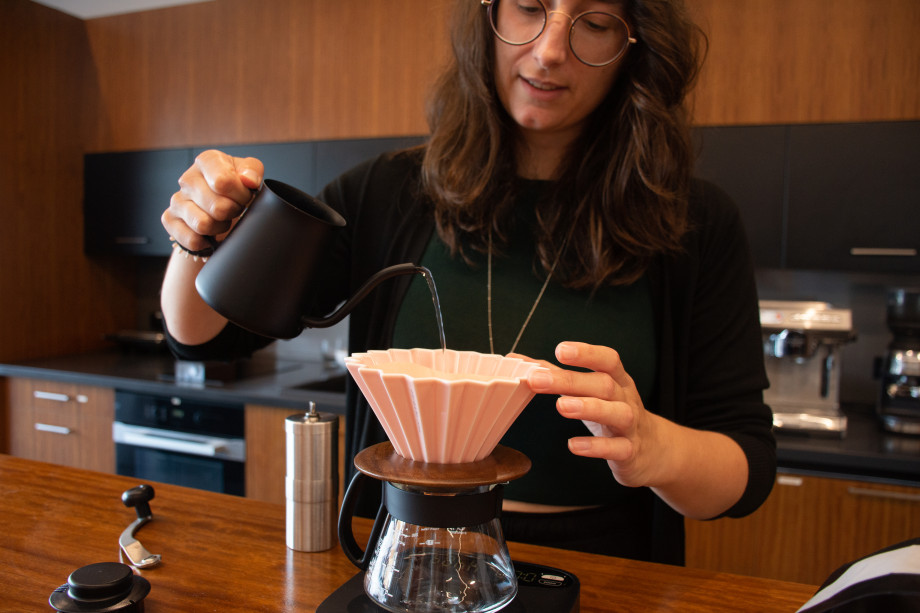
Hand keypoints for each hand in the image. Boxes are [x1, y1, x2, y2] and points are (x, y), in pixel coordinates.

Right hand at [161, 149, 263, 251]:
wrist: (222, 208)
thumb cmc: (236, 188)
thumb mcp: (250, 175)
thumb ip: (252, 171)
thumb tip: (248, 180)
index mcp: (208, 161)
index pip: (223, 182)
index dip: (241, 195)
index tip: (245, 196)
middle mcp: (188, 179)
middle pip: (217, 207)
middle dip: (233, 212)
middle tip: (234, 208)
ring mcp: (177, 200)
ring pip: (203, 224)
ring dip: (220, 227)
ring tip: (222, 219)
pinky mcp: (169, 219)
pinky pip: (191, 239)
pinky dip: (205, 242)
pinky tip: (210, 233)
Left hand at [524, 341, 665, 488]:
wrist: (653, 451)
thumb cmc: (612, 413)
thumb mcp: (591, 391)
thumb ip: (557, 375)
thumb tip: (518, 361)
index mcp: (617, 380)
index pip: (607, 360)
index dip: (586, 353)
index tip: (560, 350)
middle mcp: (626, 398)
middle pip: (604, 384)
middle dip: (571, 380)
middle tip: (538, 379)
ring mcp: (631, 426)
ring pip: (617, 413)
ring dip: (588, 408)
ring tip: (561, 406)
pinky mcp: (630, 452)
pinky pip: (616, 448)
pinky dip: (596, 447)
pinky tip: (573, 445)